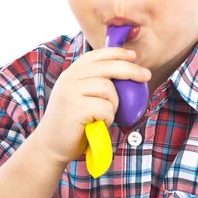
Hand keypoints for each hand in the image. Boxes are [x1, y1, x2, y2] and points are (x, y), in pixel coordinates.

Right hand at [36, 47, 150, 165]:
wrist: (51, 145)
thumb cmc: (73, 121)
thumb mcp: (81, 95)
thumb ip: (95, 82)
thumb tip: (127, 71)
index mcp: (72, 72)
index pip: (97, 54)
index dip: (117, 52)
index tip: (133, 55)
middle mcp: (69, 77)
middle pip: (107, 67)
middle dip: (130, 69)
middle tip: (146, 76)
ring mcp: (71, 91)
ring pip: (108, 89)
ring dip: (114, 104)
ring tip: (104, 116)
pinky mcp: (75, 107)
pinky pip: (105, 107)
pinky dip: (108, 118)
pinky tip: (98, 124)